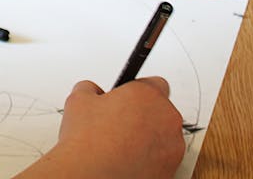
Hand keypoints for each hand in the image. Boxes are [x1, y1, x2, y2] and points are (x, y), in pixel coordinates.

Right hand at [44, 77, 184, 178]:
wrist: (92, 176)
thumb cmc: (88, 140)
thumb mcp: (79, 98)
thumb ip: (92, 88)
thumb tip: (94, 92)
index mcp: (148, 95)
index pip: (155, 83)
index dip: (138, 89)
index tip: (127, 96)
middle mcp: (167, 119)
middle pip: (161, 109)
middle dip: (144, 113)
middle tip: (120, 120)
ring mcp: (173, 148)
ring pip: (163, 135)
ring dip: (148, 136)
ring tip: (121, 144)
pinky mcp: (171, 171)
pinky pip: (162, 158)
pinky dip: (149, 158)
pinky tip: (127, 159)